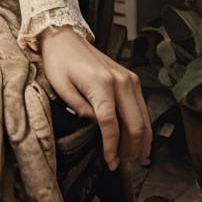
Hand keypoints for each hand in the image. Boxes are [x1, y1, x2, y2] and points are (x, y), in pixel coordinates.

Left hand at [38, 24, 151, 170]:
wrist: (64, 37)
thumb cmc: (58, 60)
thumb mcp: (60, 86)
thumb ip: (80, 107)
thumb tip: (97, 125)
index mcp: (101, 83)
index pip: (111, 124)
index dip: (111, 146)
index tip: (110, 162)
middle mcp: (120, 81)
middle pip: (134, 124)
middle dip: (130, 149)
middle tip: (122, 164)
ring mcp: (129, 79)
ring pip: (143, 118)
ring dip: (140, 141)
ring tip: (133, 158)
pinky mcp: (131, 78)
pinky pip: (142, 108)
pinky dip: (142, 126)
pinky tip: (138, 139)